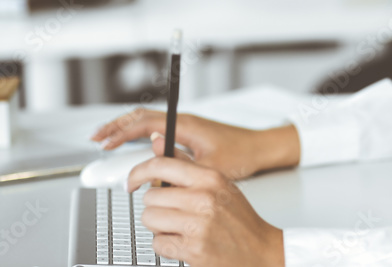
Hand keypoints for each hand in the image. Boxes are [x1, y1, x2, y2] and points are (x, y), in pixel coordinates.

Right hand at [90, 108, 300, 179]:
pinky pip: (156, 128)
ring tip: (105, 140)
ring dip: (126, 129)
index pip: (145, 122)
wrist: (260, 148)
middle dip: (116, 126)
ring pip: (147, 121)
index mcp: (186, 125)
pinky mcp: (188, 133)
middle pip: (141, 117)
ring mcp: (185, 125)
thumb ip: (181, 160)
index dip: (121, 132)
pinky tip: (131, 143)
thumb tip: (153, 149)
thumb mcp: (209, 165)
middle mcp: (183, 121)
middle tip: (95, 139)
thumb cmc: (241, 155)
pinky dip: (138, 134)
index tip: (104, 142)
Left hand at [128, 157, 283, 266]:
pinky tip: (182, 241)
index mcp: (209, 178)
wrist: (260, 249)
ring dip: (158, 226)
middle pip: (151, 197)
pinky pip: (158, 243)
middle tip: (172, 211)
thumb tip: (156, 141)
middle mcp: (204, 199)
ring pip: (150, 219)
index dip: (138, 173)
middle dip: (156, 206)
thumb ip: (184, 162)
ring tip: (177, 227)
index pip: (160, 165)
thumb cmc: (238, 217)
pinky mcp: (193, 249)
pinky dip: (165, 245)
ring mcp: (198, 225)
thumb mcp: (217, 183)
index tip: (131, 181)